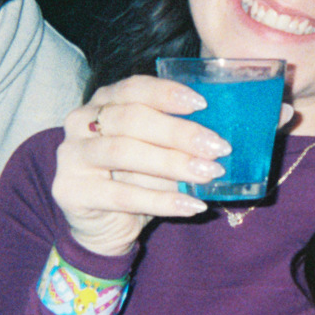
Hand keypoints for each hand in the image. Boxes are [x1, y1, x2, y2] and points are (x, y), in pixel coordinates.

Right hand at [50, 75, 247, 257]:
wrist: (101, 226)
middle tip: (217, 147)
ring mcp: (71, 155)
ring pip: (124, 153)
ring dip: (172, 164)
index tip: (202, 104)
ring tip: (208, 174)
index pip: (134, 88)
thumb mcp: (159, 152)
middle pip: (131, 120)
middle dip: (178, 133)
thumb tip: (243, 128)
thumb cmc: (136, 179)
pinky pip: (121, 194)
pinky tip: (192, 205)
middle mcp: (81, 121)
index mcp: (104, 101)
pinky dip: (161, 201)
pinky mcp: (70, 190)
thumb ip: (183, 137)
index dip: (167, 94)